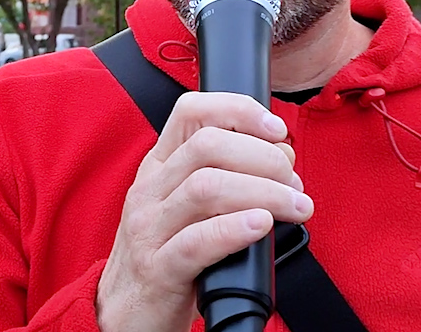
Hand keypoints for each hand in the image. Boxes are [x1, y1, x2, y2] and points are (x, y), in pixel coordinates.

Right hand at [95, 92, 311, 331]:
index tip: (277, 130)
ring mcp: (149, 229)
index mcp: (157, 168)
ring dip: (263, 192)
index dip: (237, 110)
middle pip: (207, 146)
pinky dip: (235, 228)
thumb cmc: (166, 258)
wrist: (125, 316)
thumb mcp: (183, 207)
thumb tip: (279, 159)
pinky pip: (197, 241)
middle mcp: (149, 190)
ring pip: (207, 187)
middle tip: (294, 182)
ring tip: (295, 207)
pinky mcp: (158, 269)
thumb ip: (219, 178)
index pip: (190, 111)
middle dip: (263, 157)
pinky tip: (262, 225)